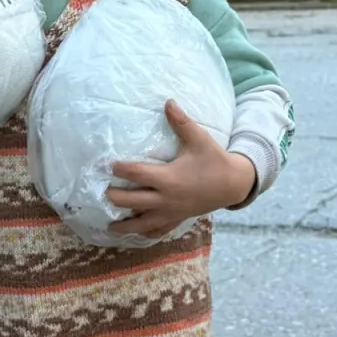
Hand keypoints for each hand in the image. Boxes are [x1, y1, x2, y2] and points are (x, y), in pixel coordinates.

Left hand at [105, 99, 256, 240]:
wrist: (234, 184)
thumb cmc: (214, 160)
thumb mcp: (199, 139)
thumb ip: (181, 122)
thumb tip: (168, 101)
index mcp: (169, 178)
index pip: (137, 174)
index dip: (121, 170)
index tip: (109, 165)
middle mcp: (166, 199)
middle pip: (133, 201)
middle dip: (115, 197)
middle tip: (102, 192)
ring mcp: (172, 212)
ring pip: (143, 223)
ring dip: (125, 225)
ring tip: (109, 227)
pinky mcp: (178, 219)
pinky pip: (159, 231)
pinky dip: (146, 234)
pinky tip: (137, 234)